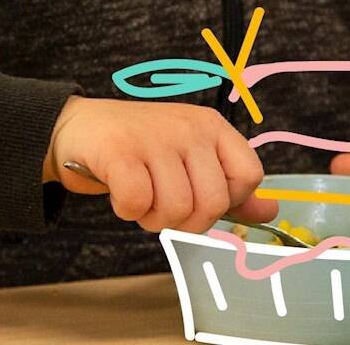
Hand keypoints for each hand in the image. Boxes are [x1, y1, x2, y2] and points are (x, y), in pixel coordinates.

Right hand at [44, 97, 277, 232]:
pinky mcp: (120, 151)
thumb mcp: (191, 159)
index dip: (227, 201)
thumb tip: (270, 212)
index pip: (248, 176)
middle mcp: (189, 128)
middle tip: (162, 206)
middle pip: (214, 203)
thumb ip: (230, 188)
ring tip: (140, 198)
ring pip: (176, 208)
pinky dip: (127, 210)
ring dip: (153, 218)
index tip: (198, 195)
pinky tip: (120, 193)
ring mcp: (155, 137)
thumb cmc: (141, 149)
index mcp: (212, 128)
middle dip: (186, 221)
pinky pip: (137, 202)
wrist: (79, 127)